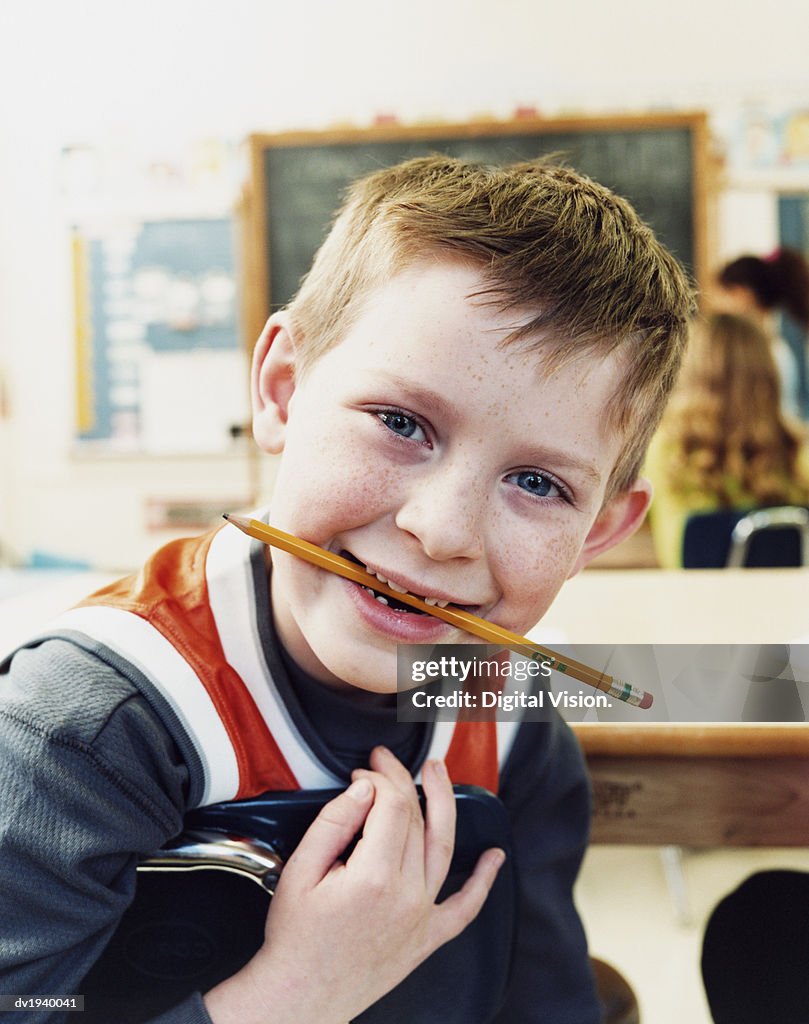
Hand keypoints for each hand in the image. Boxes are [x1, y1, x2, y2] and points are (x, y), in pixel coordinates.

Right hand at [203, 746, 504, 1023]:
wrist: (300, 998)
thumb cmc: (295, 939)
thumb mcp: (300, 871)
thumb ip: (334, 822)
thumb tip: (365, 788)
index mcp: (374, 877)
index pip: (392, 805)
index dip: (379, 779)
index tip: (360, 772)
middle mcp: (407, 895)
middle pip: (416, 819)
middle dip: (400, 782)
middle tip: (385, 762)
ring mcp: (422, 917)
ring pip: (444, 847)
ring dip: (446, 803)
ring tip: (438, 773)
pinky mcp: (427, 938)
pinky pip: (465, 908)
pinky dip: (483, 882)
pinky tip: (494, 858)